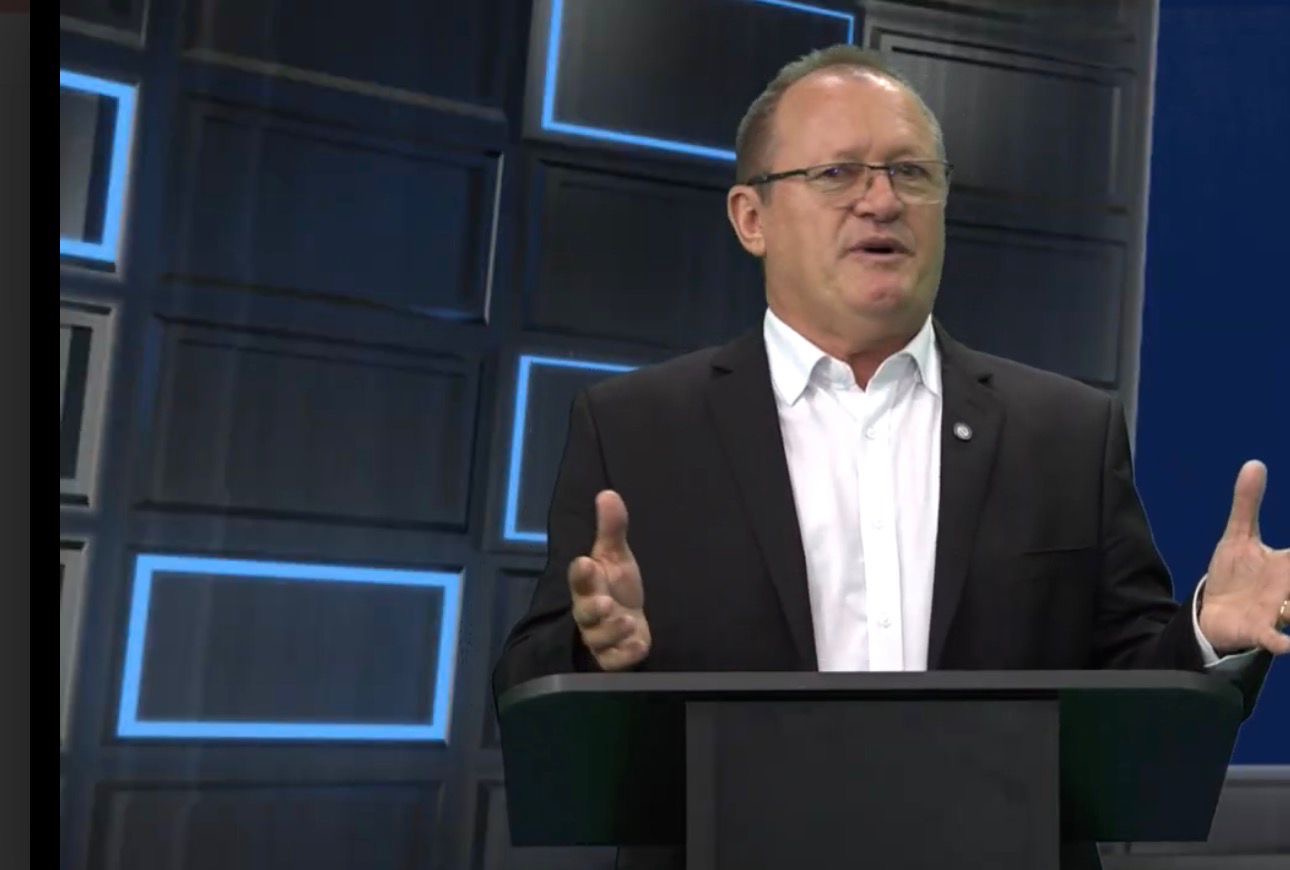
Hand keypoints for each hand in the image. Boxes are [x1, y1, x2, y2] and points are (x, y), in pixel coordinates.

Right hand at [568, 490, 651, 670]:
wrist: (629, 621)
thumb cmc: (617, 586)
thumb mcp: (616, 556)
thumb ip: (612, 528)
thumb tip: (608, 493)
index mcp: (588, 585)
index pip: (579, 578)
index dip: (581, 573)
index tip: (586, 562)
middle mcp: (589, 613)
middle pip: (584, 613)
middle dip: (593, 608)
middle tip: (605, 603)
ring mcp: (600, 637)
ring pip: (598, 638)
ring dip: (612, 630)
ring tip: (626, 621)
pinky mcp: (614, 657)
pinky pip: (614, 661)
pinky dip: (625, 654)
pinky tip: (638, 644)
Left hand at [1199, 460, 1289, 655]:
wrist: (1214, 612)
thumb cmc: (1234, 576)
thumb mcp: (1238, 537)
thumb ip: (1247, 503)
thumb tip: (1254, 463)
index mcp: (1288, 563)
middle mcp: (1289, 588)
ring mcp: (1277, 611)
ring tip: (1289, 606)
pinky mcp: (1258, 630)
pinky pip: (1274, 639)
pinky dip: (1282, 642)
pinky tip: (1287, 646)